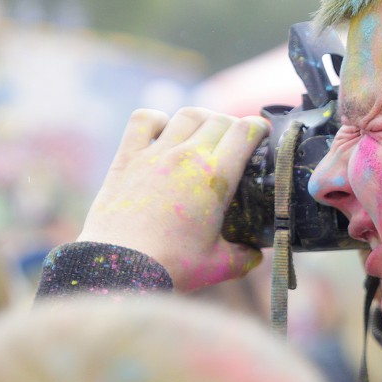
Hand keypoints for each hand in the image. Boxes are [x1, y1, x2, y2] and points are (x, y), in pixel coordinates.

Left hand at [78, 107, 269, 291]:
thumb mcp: (218, 265)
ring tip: (204, 133)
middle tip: (235, 141)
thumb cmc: (170, 266)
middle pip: (219, 119)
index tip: (261, 134)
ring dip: (201, 119)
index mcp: (216, 177)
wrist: (120, 267)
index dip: (259, 127)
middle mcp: (187, 156)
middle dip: (233, 125)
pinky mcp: (127, 157)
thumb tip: (256, 255)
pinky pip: (144, 119)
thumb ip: (243, 257)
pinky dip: (157, 118)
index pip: (245, 131)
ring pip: (187, 115)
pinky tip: (163, 130)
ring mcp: (156, 153)